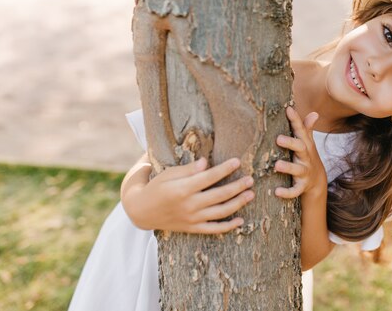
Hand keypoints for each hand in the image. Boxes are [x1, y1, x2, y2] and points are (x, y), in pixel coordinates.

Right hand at [121, 157, 254, 233]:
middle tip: (251, 179)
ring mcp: (192, 218)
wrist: (141, 210)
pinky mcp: (192, 228)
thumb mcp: (168, 174)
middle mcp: (189, 205)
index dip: (224, 169)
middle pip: (219, 195)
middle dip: (237, 186)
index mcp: (183, 189)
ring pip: (221, 212)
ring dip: (238, 203)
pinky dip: (228, 226)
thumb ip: (188, 170)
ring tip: (250, 194)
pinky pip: (214, 229)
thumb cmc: (156, 186)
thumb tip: (206, 162)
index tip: (237, 161)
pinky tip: (241, 220)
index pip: (209, 177)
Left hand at [274, 106, 326, 198]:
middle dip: (290, 143)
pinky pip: (295, 190)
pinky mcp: (302, 185)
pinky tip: (277, 192)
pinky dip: (287, 192)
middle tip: (278, 138)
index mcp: (305, 144)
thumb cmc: (306, 157)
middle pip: (300, 147)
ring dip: (287, 167)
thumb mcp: (307, 143)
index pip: (301, 130)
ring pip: (297, 169)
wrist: (317, 181)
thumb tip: (314, 112)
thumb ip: (306, 128)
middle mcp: (305, 157)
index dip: (295, 120)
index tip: (288, 109)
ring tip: (277, 165)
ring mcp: (304, 172)